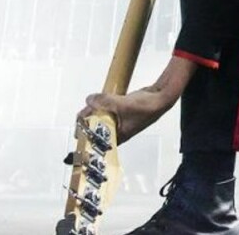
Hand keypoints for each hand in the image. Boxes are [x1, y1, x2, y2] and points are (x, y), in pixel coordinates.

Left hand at [76, 55, 197, 144]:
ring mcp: (118, 120)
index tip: (78, 127)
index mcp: (117, 137)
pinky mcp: (119, 110)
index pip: (96, 140)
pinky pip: (105, 109)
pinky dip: (100, 105)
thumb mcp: (122, 105)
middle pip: (95, 128)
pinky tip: (96, 100)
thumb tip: (89, 99)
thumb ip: (104, 101)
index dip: (86, 135)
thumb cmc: (145, 108)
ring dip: (93, 112)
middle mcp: (116, 131)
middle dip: (87, 121)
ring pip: (99, 118)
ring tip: (89, 105)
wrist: (161, 97)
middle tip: (82, 113)